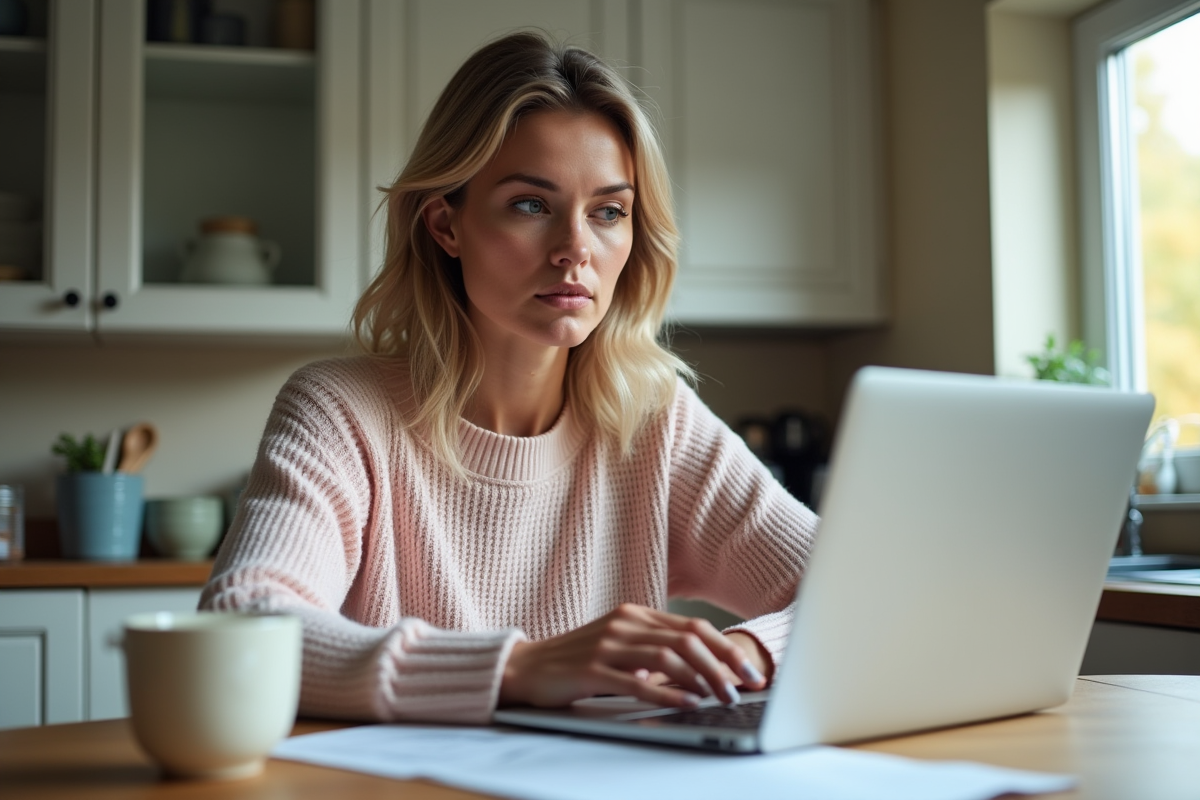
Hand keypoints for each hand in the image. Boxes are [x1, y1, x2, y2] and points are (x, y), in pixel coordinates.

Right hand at [498, 603, 767, 709]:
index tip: (748, 671)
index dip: (725, 648)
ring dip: (702, 678)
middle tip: (744, 688)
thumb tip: (698, 672)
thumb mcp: (619, 647)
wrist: (526, 667)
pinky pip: (637, 681)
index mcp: (635, 615)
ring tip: (722, 698)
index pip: (693, 627)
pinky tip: (688, 702)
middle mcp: (625, 624)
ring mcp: (608, 645)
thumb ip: (652, 651)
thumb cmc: (577, 660)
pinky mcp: (592, 669)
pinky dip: (668, 691)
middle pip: (687, 639)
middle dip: (723, 664)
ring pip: (669, 657)